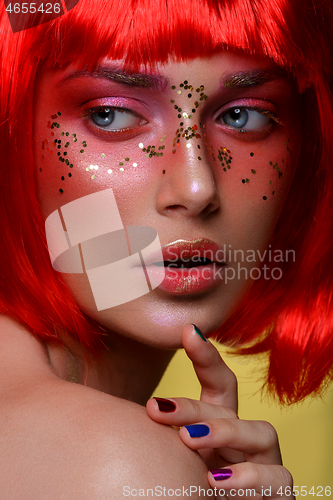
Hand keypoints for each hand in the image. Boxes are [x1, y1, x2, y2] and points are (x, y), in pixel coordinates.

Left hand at [146, 324, 292, 498]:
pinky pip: (278, 478)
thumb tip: (124, 412)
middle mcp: (244, 439)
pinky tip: (216, 482)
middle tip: (158, 410)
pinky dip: (250, 478)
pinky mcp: (279, 492)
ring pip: (262, 432)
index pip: (219, 384)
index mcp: (220, 426)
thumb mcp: (173, 459)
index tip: (188, 331)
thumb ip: (156, 437)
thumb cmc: (190, 490)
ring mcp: (265, 462)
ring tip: (189, 440)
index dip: (206, 357)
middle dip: (194, 406)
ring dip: (225, 432)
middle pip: (229, 407)